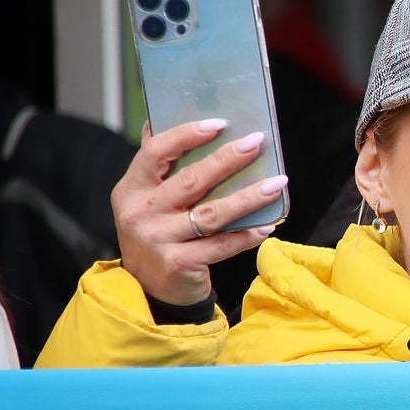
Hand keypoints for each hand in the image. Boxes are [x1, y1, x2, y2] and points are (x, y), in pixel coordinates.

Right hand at [111, 119, 287, 305]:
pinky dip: (247, 235)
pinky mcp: (178, 264)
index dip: (187, 134)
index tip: (221, 122)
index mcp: (131, 189)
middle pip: (191, 180)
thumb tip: (164, 118)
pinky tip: (268, 226)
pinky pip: (221, 245)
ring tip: (278, 183)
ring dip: (249, 197)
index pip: (154, 153)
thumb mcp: (147, 200)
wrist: (149, 291)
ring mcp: (158, 241)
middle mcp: (141, 214)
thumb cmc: (157, 234)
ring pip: (212, 213)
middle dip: (228, 159)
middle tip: (256, 142)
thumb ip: (157, 165)